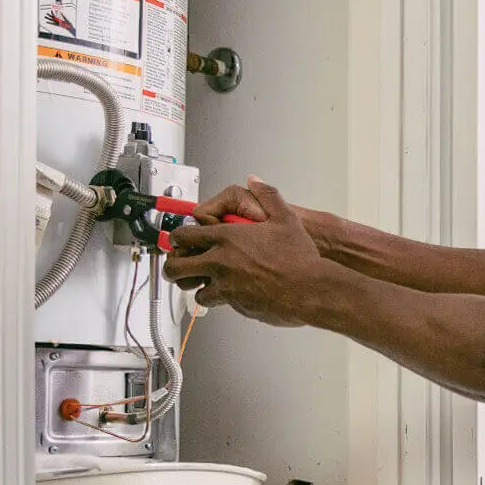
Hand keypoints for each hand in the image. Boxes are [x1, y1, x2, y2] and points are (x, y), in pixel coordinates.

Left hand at [163, 177, 337, 327]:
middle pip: (177, 267)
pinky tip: (231, 293)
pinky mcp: (235, 304)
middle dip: (174, 267)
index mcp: (227, 238)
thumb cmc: (299, 257)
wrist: (310, 288)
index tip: (180, 241)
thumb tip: (255, 181)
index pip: (184, 236)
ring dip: (198, 286)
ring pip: (195, 290)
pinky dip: (219, 299)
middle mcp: (220, 262)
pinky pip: (217, 302)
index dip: (178, 239)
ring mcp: (225, 285)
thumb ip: (267, 195)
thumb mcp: (285, 218)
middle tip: (180, 267)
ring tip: (206, 283)